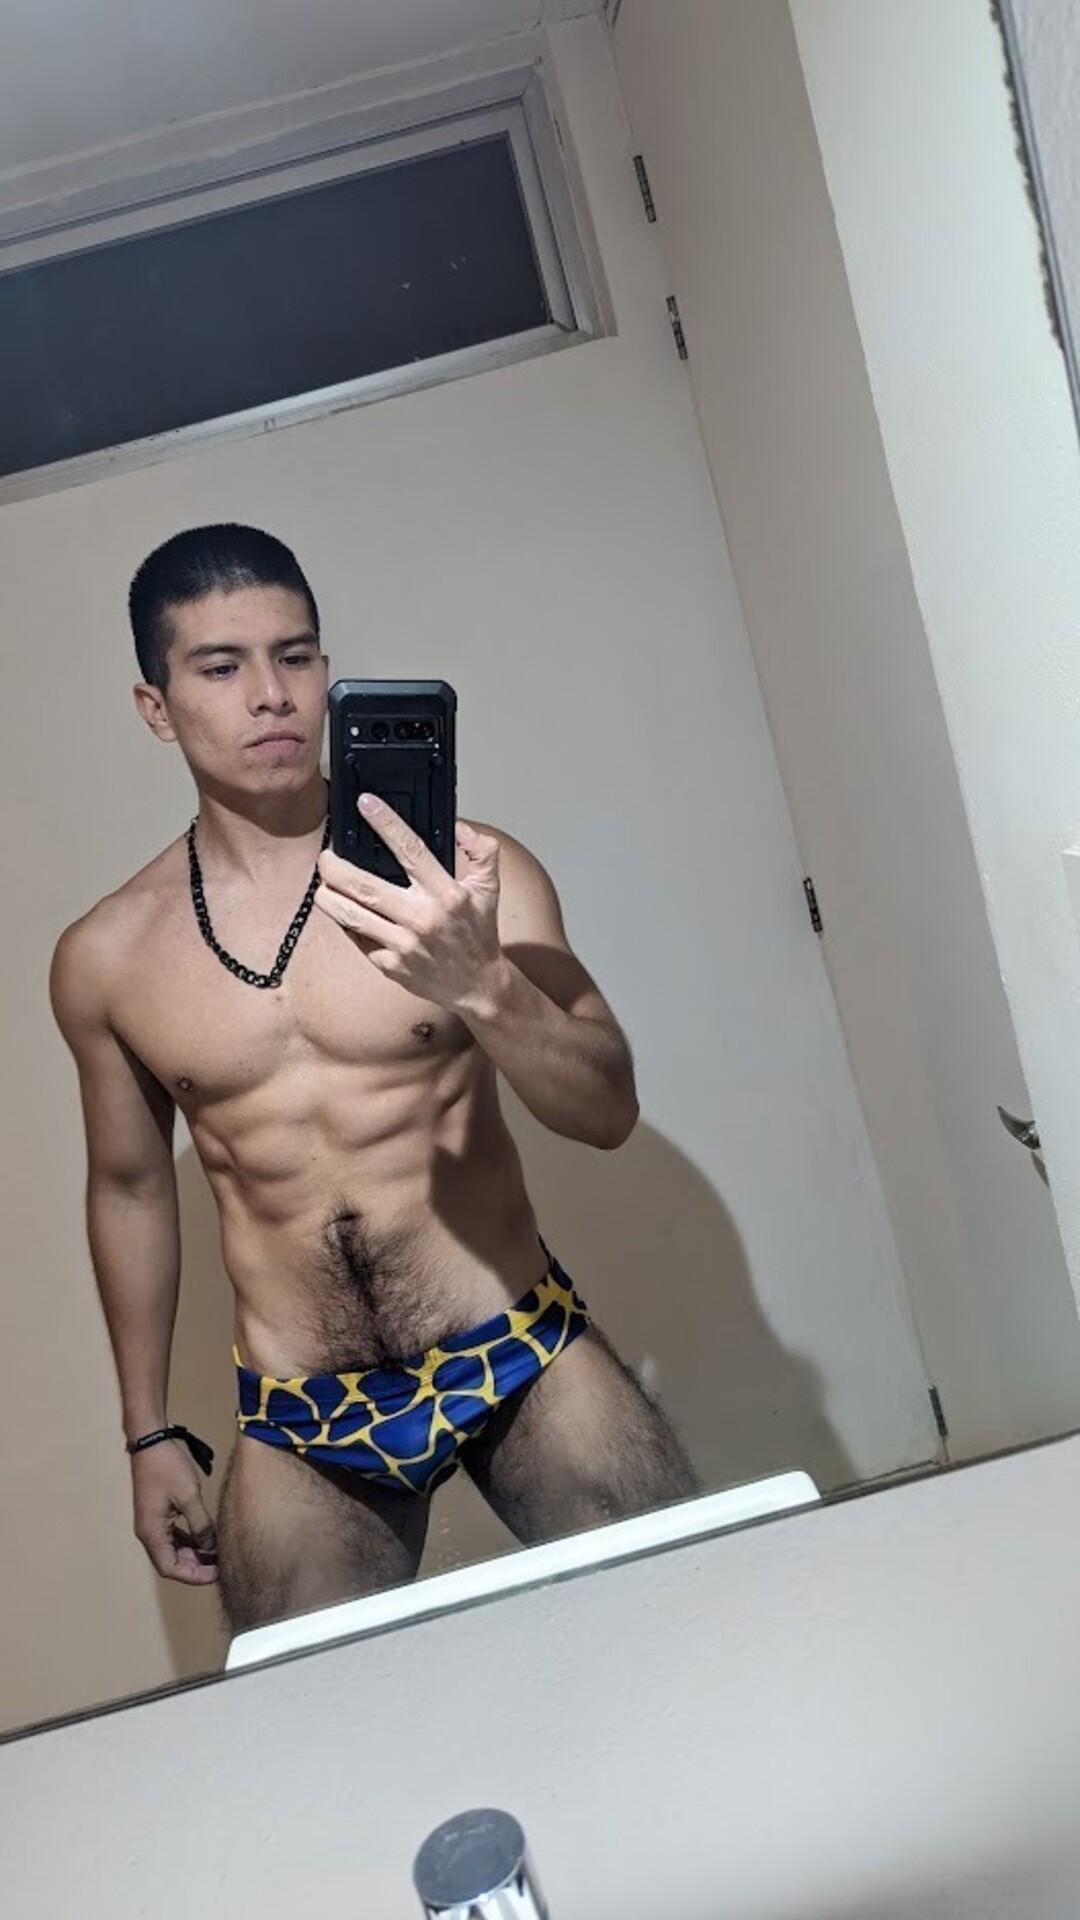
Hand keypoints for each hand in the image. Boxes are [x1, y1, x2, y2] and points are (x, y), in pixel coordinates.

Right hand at [131, 1442, 218, 1585]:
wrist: (150, 1442)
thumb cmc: (167, 1468)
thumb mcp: (189, 1496)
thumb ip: (201, 1525)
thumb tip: (211, 1547)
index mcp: (151, 1533)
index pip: (170, 1568)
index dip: (193, 1576)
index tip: (215, 1574)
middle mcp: (149, 1533)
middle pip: (171, 1562)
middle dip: (196, 1566)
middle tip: (221, 1565)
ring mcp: (152, 1523)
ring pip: (173, 1550)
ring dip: (193, 1554)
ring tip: (217, 1554)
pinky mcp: (158, 1514)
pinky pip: (173, 1536)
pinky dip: (189, 1540)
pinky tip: (207, 1538)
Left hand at [315, 796, 503, 1010]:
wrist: (477, 986)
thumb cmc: (479, 936)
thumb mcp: (490, 889)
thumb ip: (482, 852)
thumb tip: (461, 828)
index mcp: (446, 895)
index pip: (410, 850)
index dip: (386, 823)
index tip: (367, 805)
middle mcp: (422, 918)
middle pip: (365, 886)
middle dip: (336, 868)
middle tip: (326, 857)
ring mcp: (403, 944)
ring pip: (351, 915)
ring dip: (329, 897)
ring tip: (323, 884)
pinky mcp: (390, 965)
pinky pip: (358, 939)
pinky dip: (346, 923)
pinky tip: (342, 911)